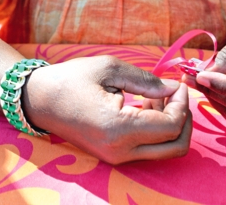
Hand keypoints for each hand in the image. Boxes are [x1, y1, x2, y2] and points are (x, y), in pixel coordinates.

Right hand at [23, 55, 191, 163]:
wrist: (40, 100)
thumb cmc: (71, 80)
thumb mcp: (109, 69)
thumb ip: (147, 80)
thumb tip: (173, 89)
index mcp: (118, 127)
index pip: (171, 126)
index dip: (183, 103)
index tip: (178, 83)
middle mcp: (120, 150)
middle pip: (175, 146)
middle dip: (185, 119)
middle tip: (176, 94)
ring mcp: (116, 157)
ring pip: (165, 150)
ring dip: (171, 124)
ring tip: (156, 97)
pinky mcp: (113, 156)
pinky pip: (148, 148)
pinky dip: (157, 130)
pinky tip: (146, 107)